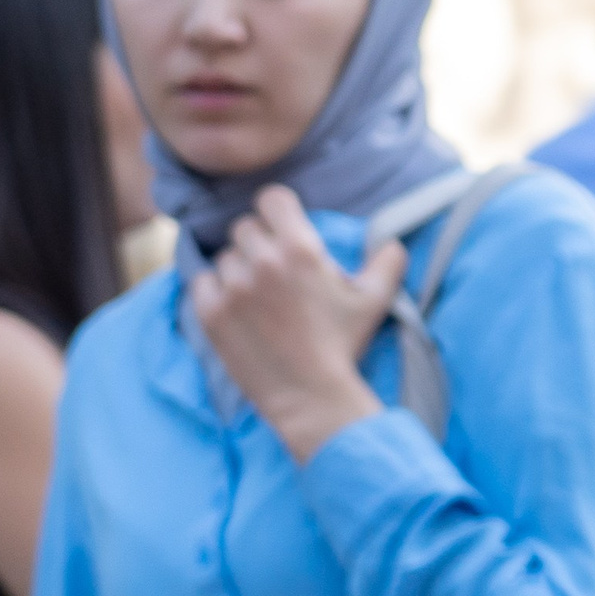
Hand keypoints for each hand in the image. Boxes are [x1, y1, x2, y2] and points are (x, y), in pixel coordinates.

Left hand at [190, 185, 405, 461]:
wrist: (312, 397)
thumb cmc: (343, 346)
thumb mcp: (374, 301)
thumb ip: (386, 263)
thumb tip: (392, 244)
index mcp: (300, 249)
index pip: (271, 198)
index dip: (278, 212)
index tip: (283, 230)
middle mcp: (263, 260)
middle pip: (244, 227)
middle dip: (259, 245)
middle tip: (274, 273)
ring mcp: (233, 286)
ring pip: (224, 256)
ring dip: (238, 270)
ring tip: (258, 298)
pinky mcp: (211, 312)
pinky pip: (202, 281)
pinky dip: (215, 291)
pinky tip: (236, 309)